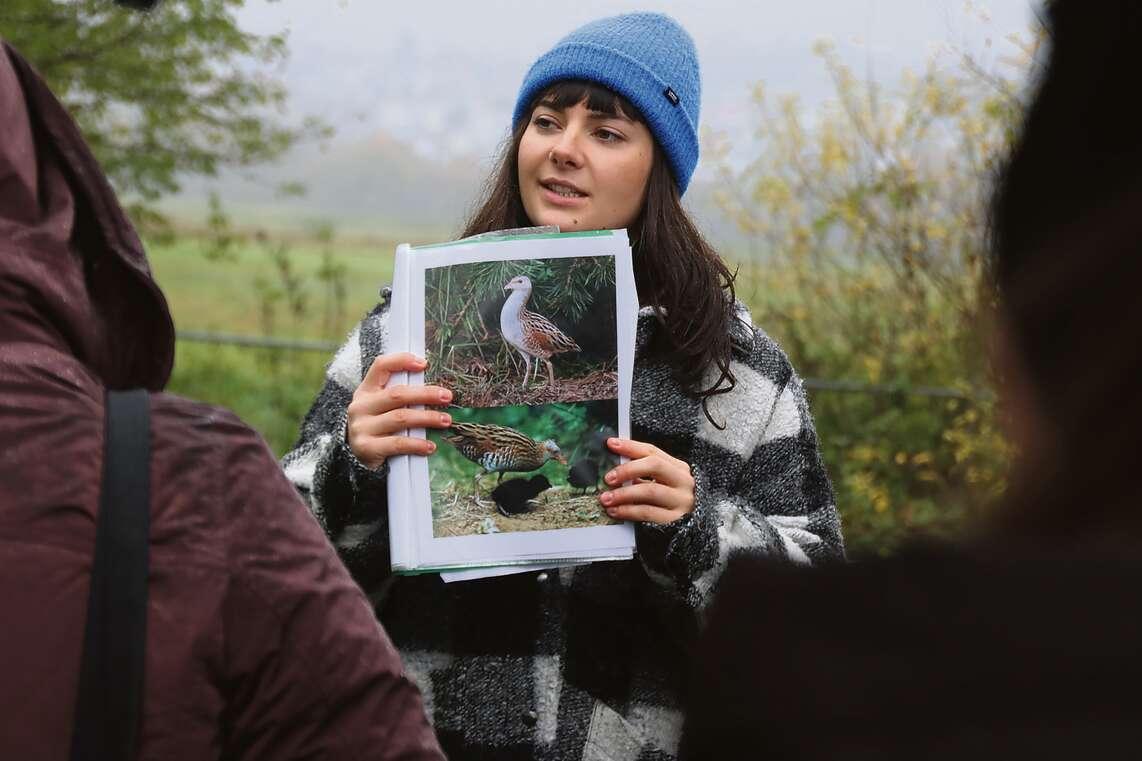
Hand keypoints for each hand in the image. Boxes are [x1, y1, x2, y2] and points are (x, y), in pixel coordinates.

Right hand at [347, 352, 452, 468]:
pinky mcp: (366, 448)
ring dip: (427, 418)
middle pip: (397, 394)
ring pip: (400, 418)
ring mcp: (361, 427)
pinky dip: (417, 444)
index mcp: (366, 391)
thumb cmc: (379, 428)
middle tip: (447, 397)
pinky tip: (430, 446)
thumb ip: (400, 397)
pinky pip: (397, 443)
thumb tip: (435, 390)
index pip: (381, 366)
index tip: (424, 364)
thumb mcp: (383, 408)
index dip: (402, 361)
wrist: (359, 457)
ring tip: (446, 420)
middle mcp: (361, 406)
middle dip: (426, 394)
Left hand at [598, 438, 695, 524]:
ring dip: (624, 494)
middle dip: (628, 469)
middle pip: (654, 466)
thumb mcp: (662, 484)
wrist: (695, 531)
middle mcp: (683, 481)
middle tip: (608, 478)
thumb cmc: (671, 502)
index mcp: (678, 468)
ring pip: (650, 491)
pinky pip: (648, 513)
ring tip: (606, 498)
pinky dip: (628, 511)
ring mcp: (681, 500)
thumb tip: (615, 468)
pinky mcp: (675, 520)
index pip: (652, 451)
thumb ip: (643, 474)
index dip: (630, 446)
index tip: (611, 444)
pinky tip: (615, 511)